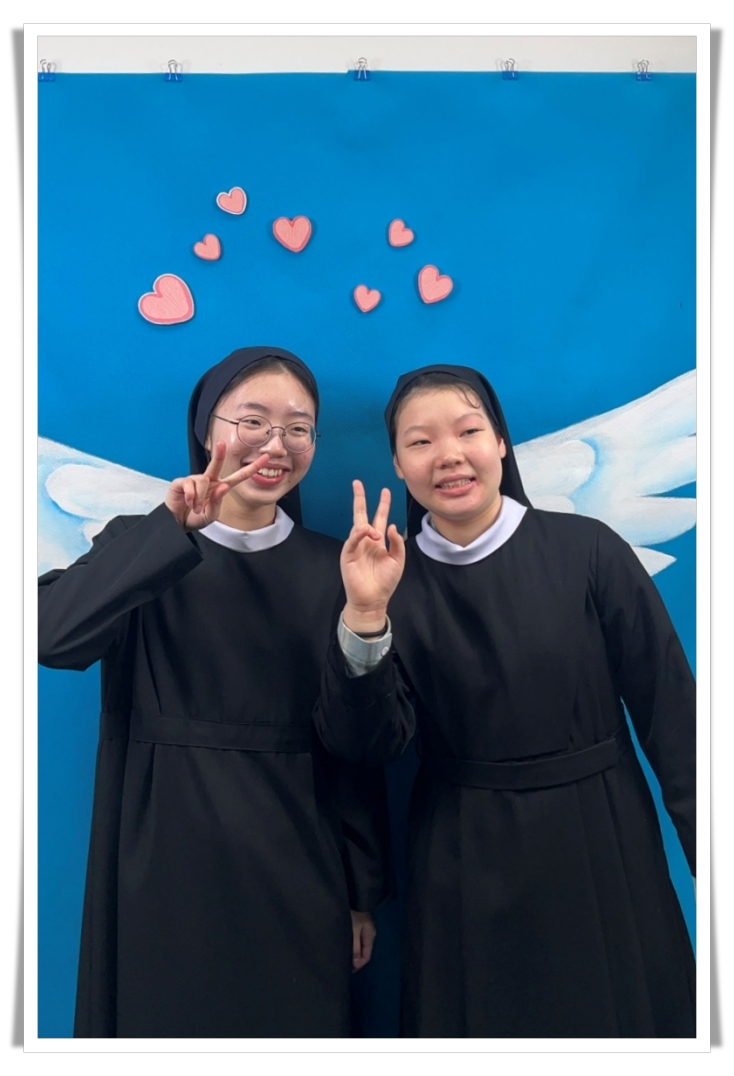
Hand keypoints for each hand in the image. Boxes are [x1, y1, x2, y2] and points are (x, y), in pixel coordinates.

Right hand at [165, 442, 269, 530]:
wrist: (178, 524)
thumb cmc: (196, 518)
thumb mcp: (211, 514)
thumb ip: (218, 502)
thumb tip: (223, 486)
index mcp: (220, 488)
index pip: (239, 477)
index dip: (253, 468)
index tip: (266, 458)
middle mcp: (209, 481)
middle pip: (216, 464)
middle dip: (219, 454)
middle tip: (221, 444)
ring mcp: (195, 480)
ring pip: (202, 481)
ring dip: (200, 498)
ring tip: (196, 508)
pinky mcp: (181, 482)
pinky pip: (190, 485)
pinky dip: (191, 497)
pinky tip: (188, 503)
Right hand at [341, 481, 404, 632]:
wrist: (374, 599)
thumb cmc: (385, 581)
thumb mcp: (398, 560)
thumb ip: (397, 542)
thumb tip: (391, 525)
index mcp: (378, 541)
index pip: (379, 518)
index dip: (383, 505)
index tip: (385, 491)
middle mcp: (366, 541)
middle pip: (362, 515)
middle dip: (360, 499)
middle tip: (357, 483)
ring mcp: (356, 546)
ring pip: (357, 526)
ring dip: (365, 524)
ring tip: (373, 530)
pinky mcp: (348, 555)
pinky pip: (353, 540)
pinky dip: (359, 534)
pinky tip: (366, 532)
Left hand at [350, 910, 376, 971]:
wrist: (353, 897)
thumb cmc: (353, 914)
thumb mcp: (353, 932)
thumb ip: (355, 948)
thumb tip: (356, 964)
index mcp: (370, 936)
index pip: (366, 957)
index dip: (357, 965)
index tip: (347, 970)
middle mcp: (369, 934)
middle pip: (364, 952)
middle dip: (355, 960)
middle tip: (344, 965)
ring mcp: (365, 929)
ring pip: (360, 946)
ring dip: (353, 952)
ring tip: (344, 957)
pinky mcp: (360, 925)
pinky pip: (357, 940)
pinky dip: (352, 945)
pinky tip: (346, 946)